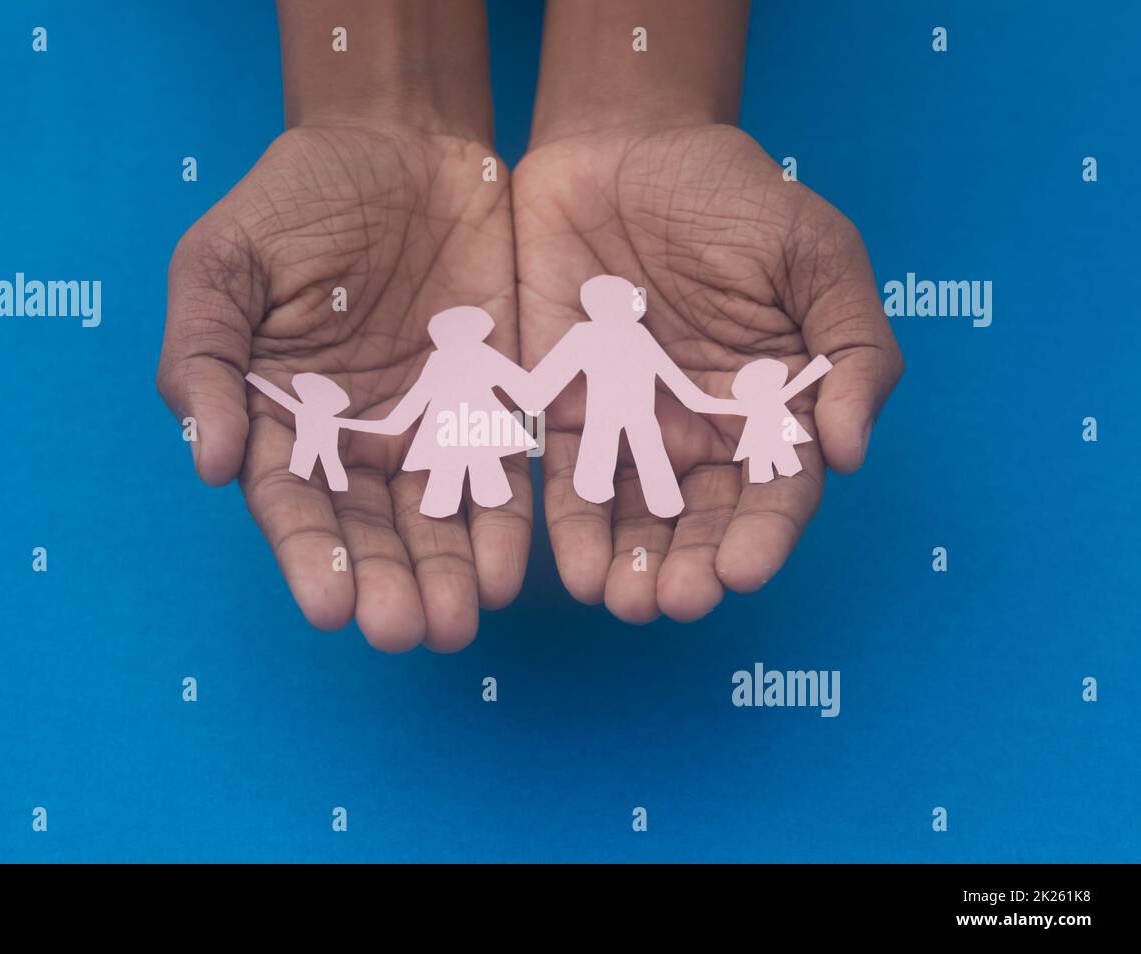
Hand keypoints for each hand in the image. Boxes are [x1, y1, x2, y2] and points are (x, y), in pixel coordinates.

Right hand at [157, 122, 525, 652]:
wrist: (399, 144)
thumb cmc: (295, 200)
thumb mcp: (223, 262)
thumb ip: (203, 354)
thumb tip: (205, 460)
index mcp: (280, 418)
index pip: (290, 502)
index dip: (309, 555)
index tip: (330, 605)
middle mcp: (353, 442)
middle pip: (368, 531)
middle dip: (385, 584)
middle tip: (404, 632)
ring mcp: (425, 428)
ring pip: (435, 521)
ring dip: (445, 575)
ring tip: (458, 622)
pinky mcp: (490, 406)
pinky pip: (499, 475)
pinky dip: (503, 523)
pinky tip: (508, 568)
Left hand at [514, 123, 902, 622]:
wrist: (624, 147)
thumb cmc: (733, 196)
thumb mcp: (815, 254)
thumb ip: (852, 350)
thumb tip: (852, 452)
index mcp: (774, 406)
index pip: (778, 489)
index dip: (764, 533)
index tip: (743, 569)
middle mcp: (705, 432)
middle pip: (702, 519)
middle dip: (690, 565)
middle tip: (674, 601)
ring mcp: (633, 428)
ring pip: (635, 517)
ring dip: (631, 565)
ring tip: (623, 601)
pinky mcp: (566, 411)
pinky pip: (567, 480)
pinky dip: (570, 528)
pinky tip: (572, 570)